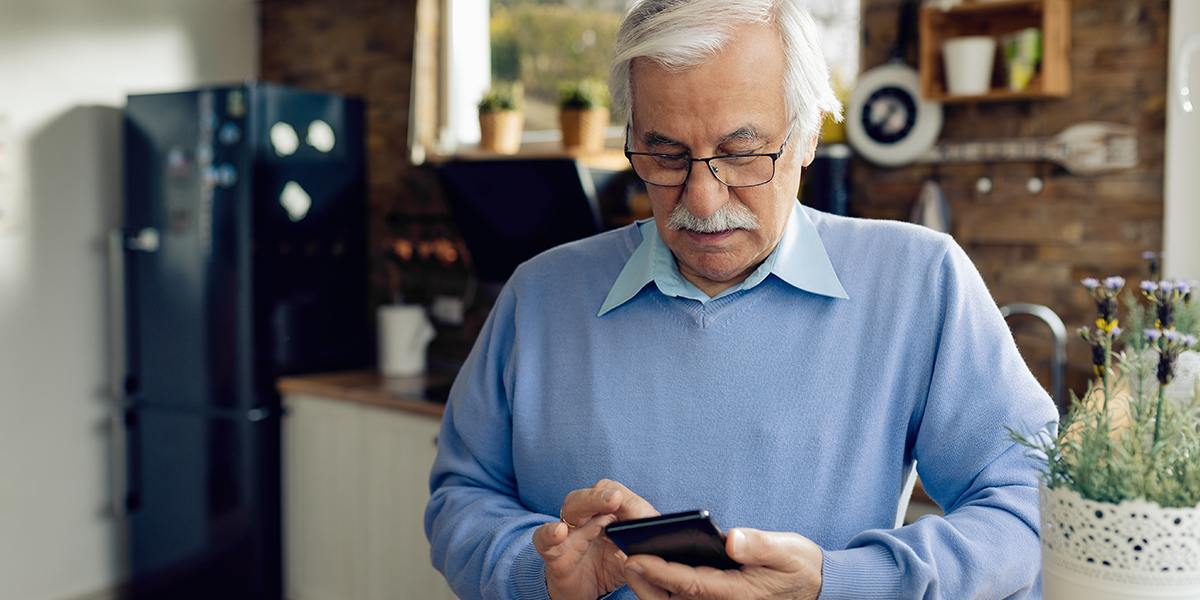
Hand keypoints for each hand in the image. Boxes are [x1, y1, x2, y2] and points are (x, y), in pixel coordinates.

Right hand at [533, 479, 658, 599]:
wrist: (584, 593)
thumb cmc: (609, 567)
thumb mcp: (631, 557)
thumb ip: (640, 547)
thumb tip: (653, 539)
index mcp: (609, 513)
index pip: (617, 496)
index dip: (630, 502)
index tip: (644, 516)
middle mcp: (588, 517)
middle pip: (592, 495)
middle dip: (604, 495)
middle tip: (617, 498)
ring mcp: (569, 533)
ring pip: (571, 507)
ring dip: (586, 502)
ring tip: (605, 503)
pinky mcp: (554, 553)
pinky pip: (543, 539)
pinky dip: (548, 533)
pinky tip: (559, 532)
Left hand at [621, 528, 822, 599]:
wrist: (812, 587)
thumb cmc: (797, 566)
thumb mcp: (787, 551)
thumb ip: (759, 545)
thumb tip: (731, 539)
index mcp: (736, 592)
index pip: (690, 583)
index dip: (660, 571)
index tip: (635, 557)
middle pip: (673, 599)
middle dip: (644, 581)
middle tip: (622, 556)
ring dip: (649, 585)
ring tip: (627, 556)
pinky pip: (681, 598)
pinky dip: (661, 585)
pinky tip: (647, 563)